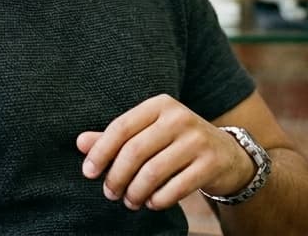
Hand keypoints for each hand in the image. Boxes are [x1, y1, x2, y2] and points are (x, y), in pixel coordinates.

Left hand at [76, 94, 254, 210]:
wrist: (227, 154)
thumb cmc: (176, 143)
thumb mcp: (148, 134)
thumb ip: (115, 138)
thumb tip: (80, 143)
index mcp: (159, 104)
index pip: (121, 127)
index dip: (101, 151)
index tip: (88, 172)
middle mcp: (179, 117)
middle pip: (135, 151)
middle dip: (116, 177)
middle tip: (109, 193)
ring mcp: (197, 139)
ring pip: (153, 172)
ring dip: (135, 192)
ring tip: (129, 201)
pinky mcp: (211, 163)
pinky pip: (176, 187)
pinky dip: (158, 200)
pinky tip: (151, 203)